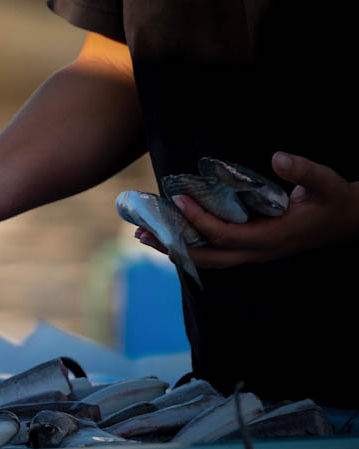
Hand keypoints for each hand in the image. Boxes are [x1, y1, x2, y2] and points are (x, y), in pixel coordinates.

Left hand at [135, 152, 358, 267]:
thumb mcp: (327, 182)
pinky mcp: (250, 249)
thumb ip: (304, 171)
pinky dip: (189, 245)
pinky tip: (170, 233)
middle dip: (172, 246)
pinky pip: (213, 253)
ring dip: (174, 248)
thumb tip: (279, 156)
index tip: (178, 199)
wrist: (347, 220)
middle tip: (141, 231)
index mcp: (272, 239)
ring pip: (206, 260)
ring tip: (145, 235)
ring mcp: (252, 254)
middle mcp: (257, 252)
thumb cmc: (335, 200)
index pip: (225, 234)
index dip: (199, 220)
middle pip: (205, 258)